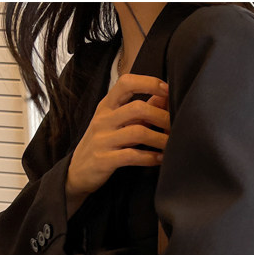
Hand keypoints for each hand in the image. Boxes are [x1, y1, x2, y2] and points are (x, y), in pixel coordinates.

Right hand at [65, 73, 170, 206]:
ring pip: (138, 132)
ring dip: (160, 139)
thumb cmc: (104, 143)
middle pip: (138, 108)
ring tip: (172, 145)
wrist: (77, 172)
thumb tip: (165, 97)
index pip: (126, 82)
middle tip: (176, 127)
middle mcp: (103, 119)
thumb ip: (139, 110)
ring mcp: (103, 139)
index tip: (167, 90)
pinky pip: (132, 156)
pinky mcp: (104, 160)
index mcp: (107, 105)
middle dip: (162, 117)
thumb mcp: (117, 123)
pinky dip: (150, 157)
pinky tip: (161, 159)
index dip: (149, 83)